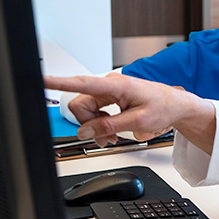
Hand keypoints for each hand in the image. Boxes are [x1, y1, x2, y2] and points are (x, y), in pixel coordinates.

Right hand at [43, 73, 215, 151]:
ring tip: (112, 136)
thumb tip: (86, 131)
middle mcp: (109, 85)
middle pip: (81, 105)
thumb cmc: (163, 107)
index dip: (59, 82)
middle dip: (89, 124)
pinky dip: (101, 125)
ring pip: (87, 111)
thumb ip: (109, 126)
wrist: (176, 106)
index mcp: (116, 85)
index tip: (41, 80)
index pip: (82, 83)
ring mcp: (109, 92)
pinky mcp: (111, 99)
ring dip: (96, 127)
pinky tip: (112, 131)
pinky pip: (95, 112)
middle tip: (106, 138)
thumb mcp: (137, 121)